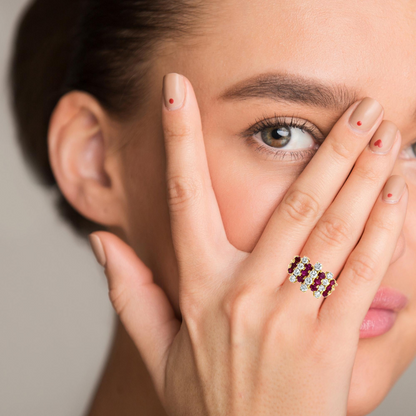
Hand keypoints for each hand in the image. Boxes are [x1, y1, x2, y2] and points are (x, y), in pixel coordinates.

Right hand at [88, 73, 407, 415]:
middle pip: (293, 205)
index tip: (177, 92)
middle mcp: (244, 294)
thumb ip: (128, 293)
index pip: (183, 199)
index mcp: (198, 289)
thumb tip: (102, 242)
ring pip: (335, 231)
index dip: (178, 141)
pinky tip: (400, 195)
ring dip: (367, 179)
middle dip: (332, 150)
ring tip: (389, 137)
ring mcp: (291, 317)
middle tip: (359, 107)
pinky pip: (363, 275)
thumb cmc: (208, 403)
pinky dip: (384, 231)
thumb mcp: (158, 349)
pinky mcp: (331, 343)